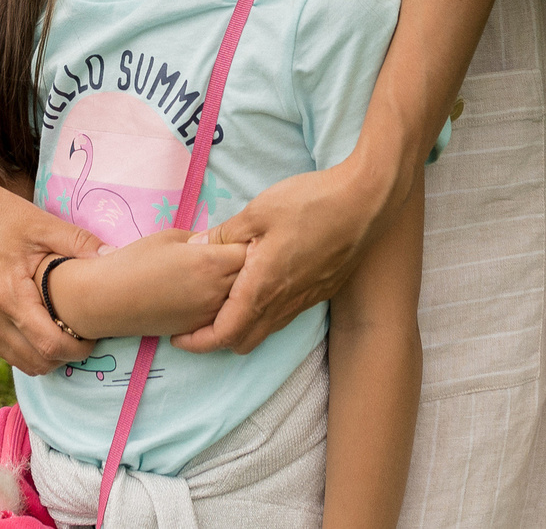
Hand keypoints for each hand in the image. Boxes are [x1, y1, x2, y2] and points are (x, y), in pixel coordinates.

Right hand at [0, 152, 101, 373]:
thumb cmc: (0, 213)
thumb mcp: (42, 224)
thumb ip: (80, 243)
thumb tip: (115, 256)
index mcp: (7, 295)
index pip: (48, 345)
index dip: (77, 348)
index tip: (95, 335)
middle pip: (35, 362)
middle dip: (64, 356)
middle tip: (83, 334)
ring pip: (18, 361)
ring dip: (44, 355)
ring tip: (64, 330)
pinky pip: (3, 348)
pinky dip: (25, 346)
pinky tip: (41, 324)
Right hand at [50, 228, 247, 343]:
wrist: (109, 299)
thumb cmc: (136, 260)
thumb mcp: (173, 238)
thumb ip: (205, 241)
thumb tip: (222, 243)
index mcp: (212, 262)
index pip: (251, 250)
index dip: (251, 241)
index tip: (246, 234)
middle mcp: (218, 291)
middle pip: (254, 276)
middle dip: (253, 263)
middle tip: (243, 251)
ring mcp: (212, 314)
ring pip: (244, 299)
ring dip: (243, 285)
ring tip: (228, 271)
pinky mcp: (202, 329)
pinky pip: (227, 314)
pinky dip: (228, 303)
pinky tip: (215, 291)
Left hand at [168, 156, 399, 355]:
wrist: (366, 202)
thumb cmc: (311, 203)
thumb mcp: (258, 212)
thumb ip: (225, 234)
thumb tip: (196, 247)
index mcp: (263, 288)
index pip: (225, 334)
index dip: (198, 342)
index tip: (179, 337)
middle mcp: (285, 303)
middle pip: (244, 341)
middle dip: (217, 339)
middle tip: (198, 320)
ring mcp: (306, 300)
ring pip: (267, 330)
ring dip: (243, 326)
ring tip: (225, 303)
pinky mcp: (321, 291)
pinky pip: (286, 315)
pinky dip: (265, 313)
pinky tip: (260, 285)